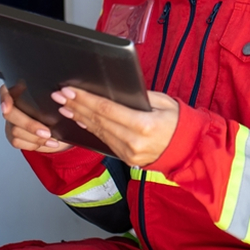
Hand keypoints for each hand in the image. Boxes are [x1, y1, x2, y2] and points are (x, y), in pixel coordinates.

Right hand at [0, 84, 72, 153]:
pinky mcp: (12, 135)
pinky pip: (17, 142)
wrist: (56, 123)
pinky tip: (46, 143)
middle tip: (47, 132)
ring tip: (52, 139)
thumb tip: (63, 94)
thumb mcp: (56, 97)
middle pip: (10, 114)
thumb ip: (54, 94)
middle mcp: (11, 106)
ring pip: (15, 130)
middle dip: (29, 125)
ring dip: (35, 138)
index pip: (5, 91)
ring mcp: (10, 121)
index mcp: (19, 90)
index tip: (8, 106)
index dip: (5, 98)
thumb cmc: (55, 106)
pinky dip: (33, 144)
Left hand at [51, 88, 178, 167]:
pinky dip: (92, 130)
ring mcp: (129, 153)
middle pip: (98, 121)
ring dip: (80, 118)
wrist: (189, 150)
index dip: (86, 99)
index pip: (106, 109)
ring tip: (66, 107)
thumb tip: (116, 91)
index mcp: (144, 125)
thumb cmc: (179, 122)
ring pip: (99, 132)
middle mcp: (133, 141)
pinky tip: (81, 121)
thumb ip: (140, 97)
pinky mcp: (126, 158)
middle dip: (77, 107)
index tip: (71, 91)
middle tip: (60, 96)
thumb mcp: (164, 102)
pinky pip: (105, 142)